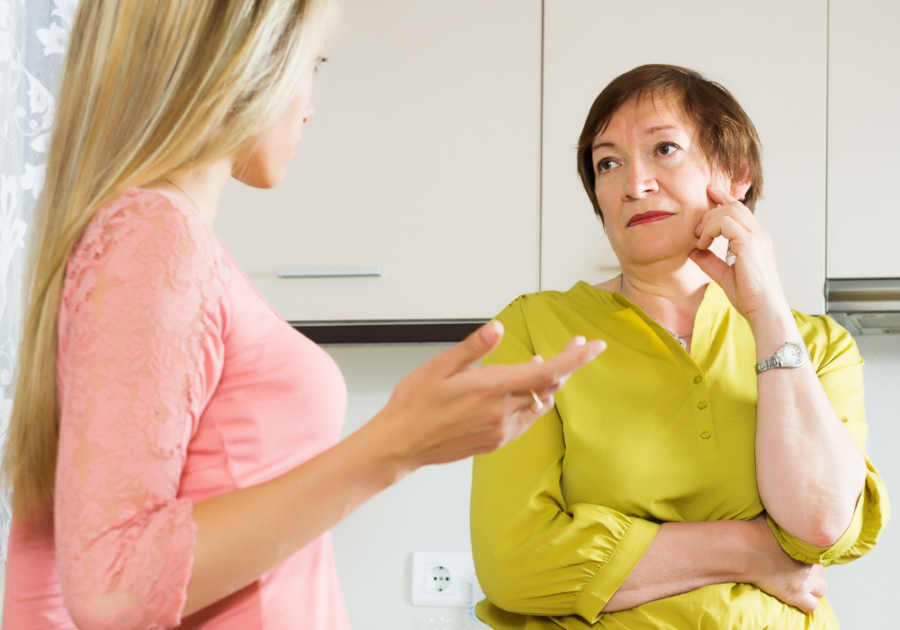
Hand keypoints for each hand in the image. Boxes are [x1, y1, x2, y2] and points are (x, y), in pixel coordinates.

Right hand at [376, 320, 604, 470]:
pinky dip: (534, 399)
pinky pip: (527, 418)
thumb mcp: (439, 366)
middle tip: (577, 343)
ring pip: (540, 402)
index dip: (575, 359)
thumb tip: (498, 328)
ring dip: (550, 381)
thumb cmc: (415, 403)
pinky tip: (526, 388)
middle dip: (568, 363)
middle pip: (550, 385)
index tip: (594, 346)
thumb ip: (474, 347)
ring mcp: (501, 430)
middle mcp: (502, 412)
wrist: (401, 443)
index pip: (547, 372)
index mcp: (491, 389)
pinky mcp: (496, 441)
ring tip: (549, 362)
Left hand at [689, 187, 789, 327]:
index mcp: (756, 239)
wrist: (764, 311)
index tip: (709, 193)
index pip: (740, 209)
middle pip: (733, 206)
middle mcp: (759, 235)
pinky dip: (710, 230)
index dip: (723, 198)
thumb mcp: (724, 276)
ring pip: (730, 210)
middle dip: (710, 212)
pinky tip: (703, 245)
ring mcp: (757, 238)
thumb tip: (693, 251)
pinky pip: (726, 223)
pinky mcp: (750, 244)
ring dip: (709, 221)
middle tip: (696, 232)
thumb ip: (710, 262)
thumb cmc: (750, 297)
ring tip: (699, 240)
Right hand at [746, 514, 827, 612]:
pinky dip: (806, 602)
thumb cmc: (756, 530)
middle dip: (813, 568)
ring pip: (822, 589)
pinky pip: (811, 606)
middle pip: (823, 570)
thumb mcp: (775, 516)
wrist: (745, 549)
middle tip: (798, 564)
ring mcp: (805, 582)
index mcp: (812, 545)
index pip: (825, 550)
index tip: (803, 550)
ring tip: (799, 580)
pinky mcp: (794, 595)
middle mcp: (813, 565)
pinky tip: (795, 595)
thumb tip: (786, 505)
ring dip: (813, 586)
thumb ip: (787, 517)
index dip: (813, 551)